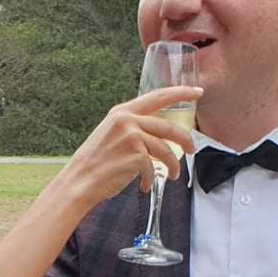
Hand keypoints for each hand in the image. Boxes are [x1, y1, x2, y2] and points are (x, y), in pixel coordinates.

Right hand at [56, 86, 199, 208]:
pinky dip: (150, 179)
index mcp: (122, 112)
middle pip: (168, 127)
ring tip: (173, 175)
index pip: (157, 96)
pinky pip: (154, 167)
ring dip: (173, 165)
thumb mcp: (112, 134)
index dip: (181, 92)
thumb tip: (158, 135)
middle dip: (185, 139)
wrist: (79, 181)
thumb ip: (133, 128)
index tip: (197, 92)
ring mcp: (132, 137)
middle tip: (192, 149)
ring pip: (166, 150)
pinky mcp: (135, 155)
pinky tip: (143, 185)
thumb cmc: (95, 163)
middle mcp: (127, 120)